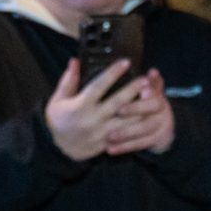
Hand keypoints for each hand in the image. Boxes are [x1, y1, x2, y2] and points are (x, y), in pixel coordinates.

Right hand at [43, 59, 157, 161]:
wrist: (59, 149)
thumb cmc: (58, 121)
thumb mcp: (57, 100)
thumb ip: (68, 81)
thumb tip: (74, 61)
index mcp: (80, 106)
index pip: (99, 86)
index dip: (113, 73)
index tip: (125, 62)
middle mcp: (93, 119)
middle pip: (117, 102)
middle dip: (133, 90)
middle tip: (146, 79)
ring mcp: (102, 133)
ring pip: (126, 120)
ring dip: (141, 109)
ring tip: (153, 96)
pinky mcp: (108, 143)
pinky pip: (126, 134)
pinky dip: (139, 126)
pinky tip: (149, 116)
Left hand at [104, 66, 176, 156]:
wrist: (165, 126)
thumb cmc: (150, 103)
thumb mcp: (153, 91)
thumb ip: (151, 82)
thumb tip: (153, 71)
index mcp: (159, 97)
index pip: (156, 93)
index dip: (150, 91)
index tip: (142, 90)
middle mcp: (162, 111)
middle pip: (152, 109)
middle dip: (135, 109)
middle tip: (119, 110)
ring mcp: (161, 127)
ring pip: (144, 130)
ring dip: (126, 133)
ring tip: (109, 136)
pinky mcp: (155, 141)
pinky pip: (139, 144)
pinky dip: (124, 147)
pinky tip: (110, 149)